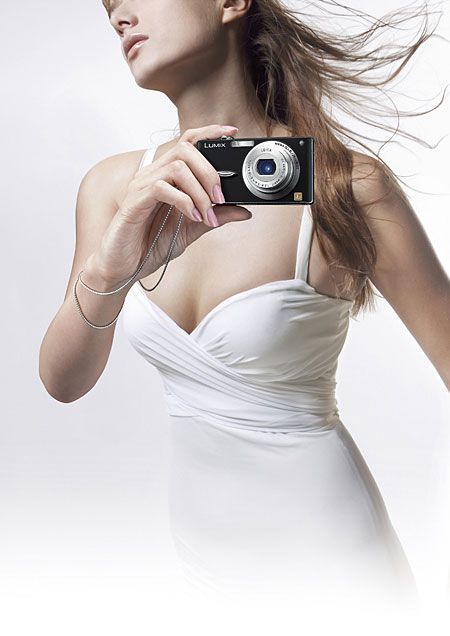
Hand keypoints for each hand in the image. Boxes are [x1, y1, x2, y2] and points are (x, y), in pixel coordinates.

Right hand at [91, 124, 251, 286]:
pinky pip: (161, 188)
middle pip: (185, 149)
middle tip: (220, 198)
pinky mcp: (134, 202)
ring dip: (199, 191)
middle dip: (209, 172)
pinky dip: (183, 202)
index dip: (209, 133)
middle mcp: (152, 175)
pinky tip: (192, 217)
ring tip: (206, 214)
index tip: (232, 133)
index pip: (187, 142)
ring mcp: (141, 186)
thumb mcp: (192, 229)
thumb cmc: (150, 245)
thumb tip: (244, 210)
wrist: (124, 267)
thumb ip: (216, 216)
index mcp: (165, 176)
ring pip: (176, 167)